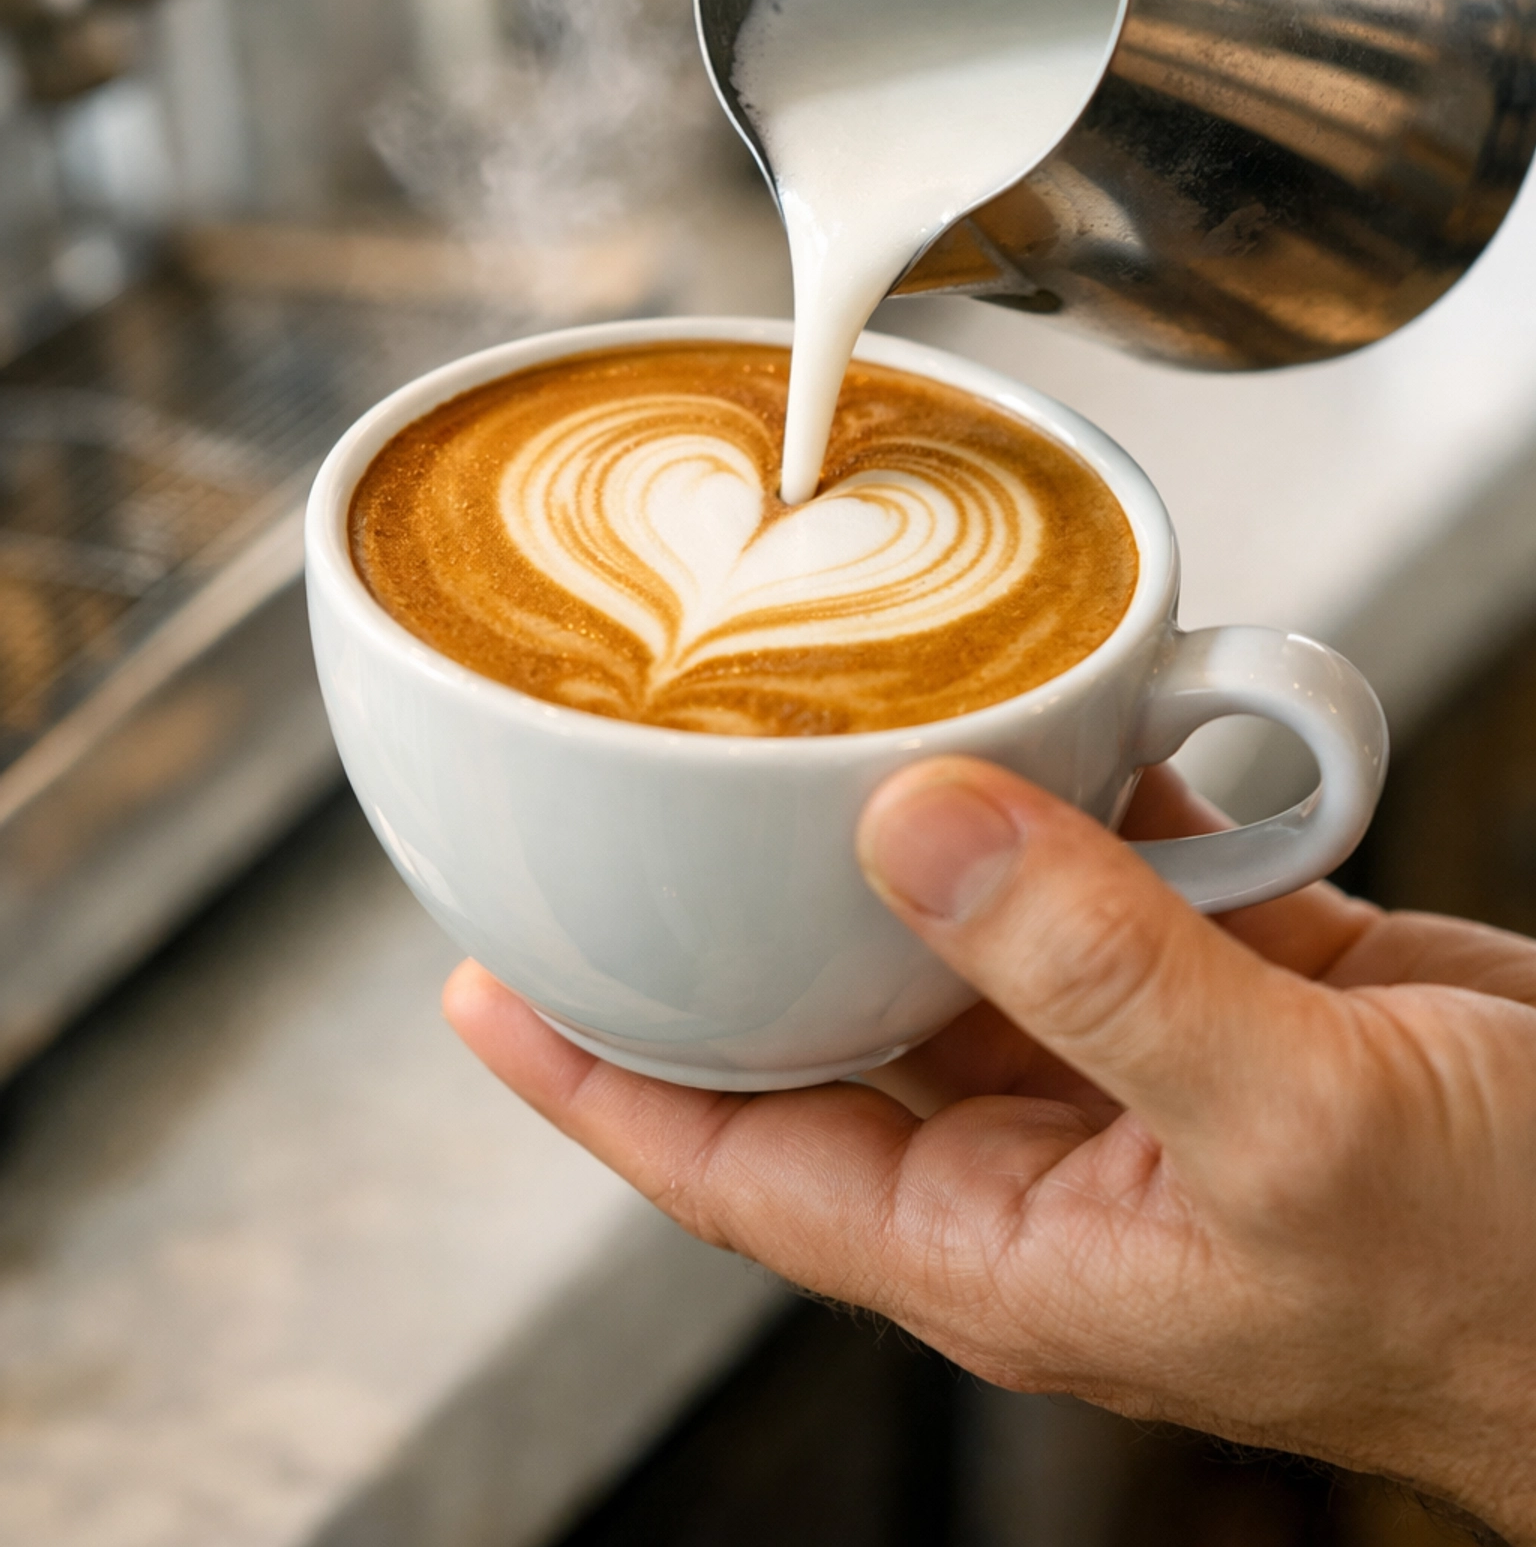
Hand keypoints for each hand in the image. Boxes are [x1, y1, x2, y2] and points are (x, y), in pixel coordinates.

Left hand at [446, 760, 1535, 1541]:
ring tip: (816, 710)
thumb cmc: (1501, 1281)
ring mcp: (1137, 1064)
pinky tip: (1062, 704)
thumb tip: (908, 822)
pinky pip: (1112, 870)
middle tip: (630, 793)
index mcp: (1010, 1240)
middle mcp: (1046, 1153)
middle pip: (831, 1025)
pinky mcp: (1232, 984)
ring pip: (968, 930)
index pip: (737, 1160)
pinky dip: (1082, 786)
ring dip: (909, 828)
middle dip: (733, 920)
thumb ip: (1093, 969)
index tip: (484, 982)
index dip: (597, 1079)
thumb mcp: (1283, 1127)